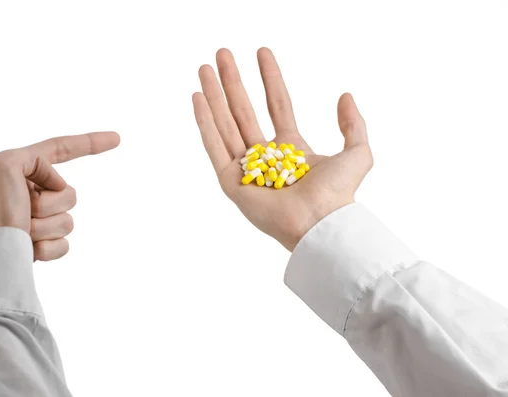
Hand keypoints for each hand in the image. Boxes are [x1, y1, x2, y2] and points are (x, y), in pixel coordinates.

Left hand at [0, 131, 119, 260]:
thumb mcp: (3, 166)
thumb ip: (33, 160)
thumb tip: (54, 185)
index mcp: (21, 169)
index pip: (62, 149)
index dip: (90, 142)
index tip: (116, 139)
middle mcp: (31, 192)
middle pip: (69, 194)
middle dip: (51, 205)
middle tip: (24, 213)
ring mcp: (38, 219)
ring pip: (68, 221)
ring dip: (46, 228)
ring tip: (21, 233)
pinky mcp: (43, 243)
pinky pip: (65, 243)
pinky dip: (49, 248)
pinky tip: (29, 249)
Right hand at [192, 48, 372, 250]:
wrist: (319, 221)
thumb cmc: (338, 194)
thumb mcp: (357, 153)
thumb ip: (354, 125)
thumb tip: (345, 96)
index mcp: (290, 149)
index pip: (276, 104)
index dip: (270, 78)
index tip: (262, 52)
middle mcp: (264, 157)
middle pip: (244, 110)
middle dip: (232, 82)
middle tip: (222, 54)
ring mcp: (245, 169)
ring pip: (225, 123)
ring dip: (214, 95)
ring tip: (204, 69)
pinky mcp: (230, 181)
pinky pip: (214, 146)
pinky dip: (204, 122)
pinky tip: (198, 98)